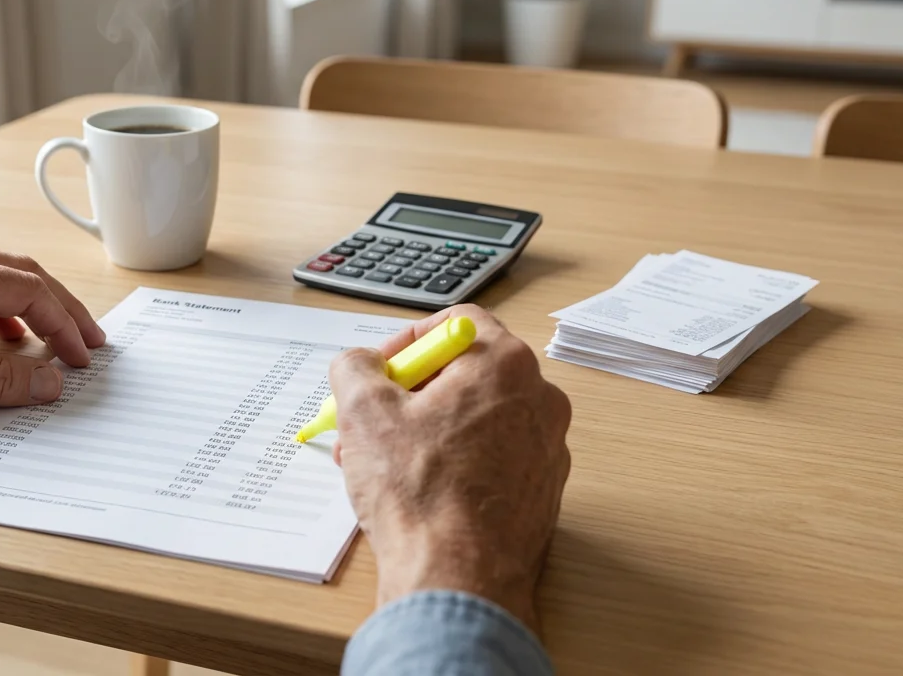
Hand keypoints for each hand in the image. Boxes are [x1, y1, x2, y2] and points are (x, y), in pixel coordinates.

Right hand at [328, 304, 570, 632]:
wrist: (459, 580)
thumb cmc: (422, 497)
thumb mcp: (363, 412)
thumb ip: (355, 367)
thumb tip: (359, 364)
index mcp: (505, 365)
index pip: (458, 321)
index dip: (408, 340)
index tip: (381, 369)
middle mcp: (539, 401)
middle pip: (465, 372)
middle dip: (409, 393)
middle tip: (372, 419)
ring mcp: (546, 449)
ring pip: (475, 419)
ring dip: (425, 432)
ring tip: (382, 464)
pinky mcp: (540, 492)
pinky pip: (491, 459)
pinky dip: (453, 465)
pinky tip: (416, 493)